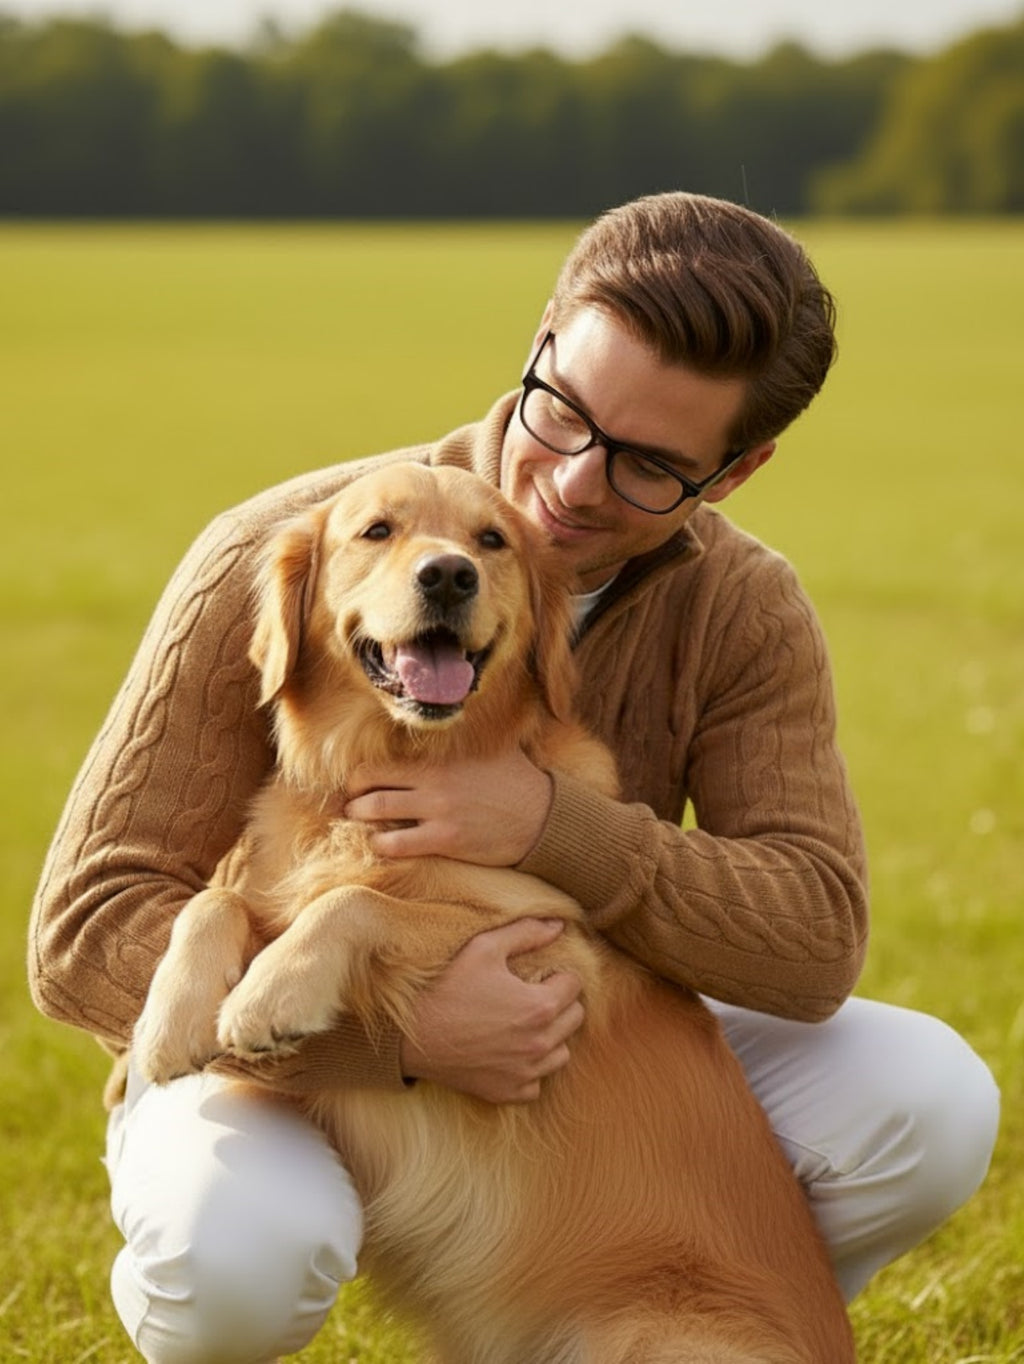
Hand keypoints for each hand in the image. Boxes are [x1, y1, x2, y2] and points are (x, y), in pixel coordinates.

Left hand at [344, 750, 552, 863]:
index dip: (359, 774)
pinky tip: (381, 845)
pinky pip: (398, 844)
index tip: (357, 783)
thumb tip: (450, 717)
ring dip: (360, 819)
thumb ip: (462, 737)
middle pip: (369, 783)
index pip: (381, 760)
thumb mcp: (490, 746)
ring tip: (360, 823)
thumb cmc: (516, 780)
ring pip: (376, 812)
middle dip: (352, 796)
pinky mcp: (446, 839)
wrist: (543, 816)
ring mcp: (438, 810)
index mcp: (440, 756)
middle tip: (350, 805)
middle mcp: (433, 780)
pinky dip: (381, 845)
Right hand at [399, 918, 583, 1103]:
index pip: (574, 985)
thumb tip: (559, 925)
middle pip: (575, 1018)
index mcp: (540, 1006)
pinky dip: (529, 1069)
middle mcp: (540, 1044)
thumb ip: (526, 933)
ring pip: (561, 1053)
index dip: (557, 974)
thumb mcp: (484, 947)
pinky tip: (509, 1052)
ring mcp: (525, 1073)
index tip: (537, 975)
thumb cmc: (447, 987)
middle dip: (559, 1003)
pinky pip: (537, 1083)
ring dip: (550, 1037)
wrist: (411, 1035)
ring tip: (523, 1024)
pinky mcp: (508, 1093)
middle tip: (530, 996)